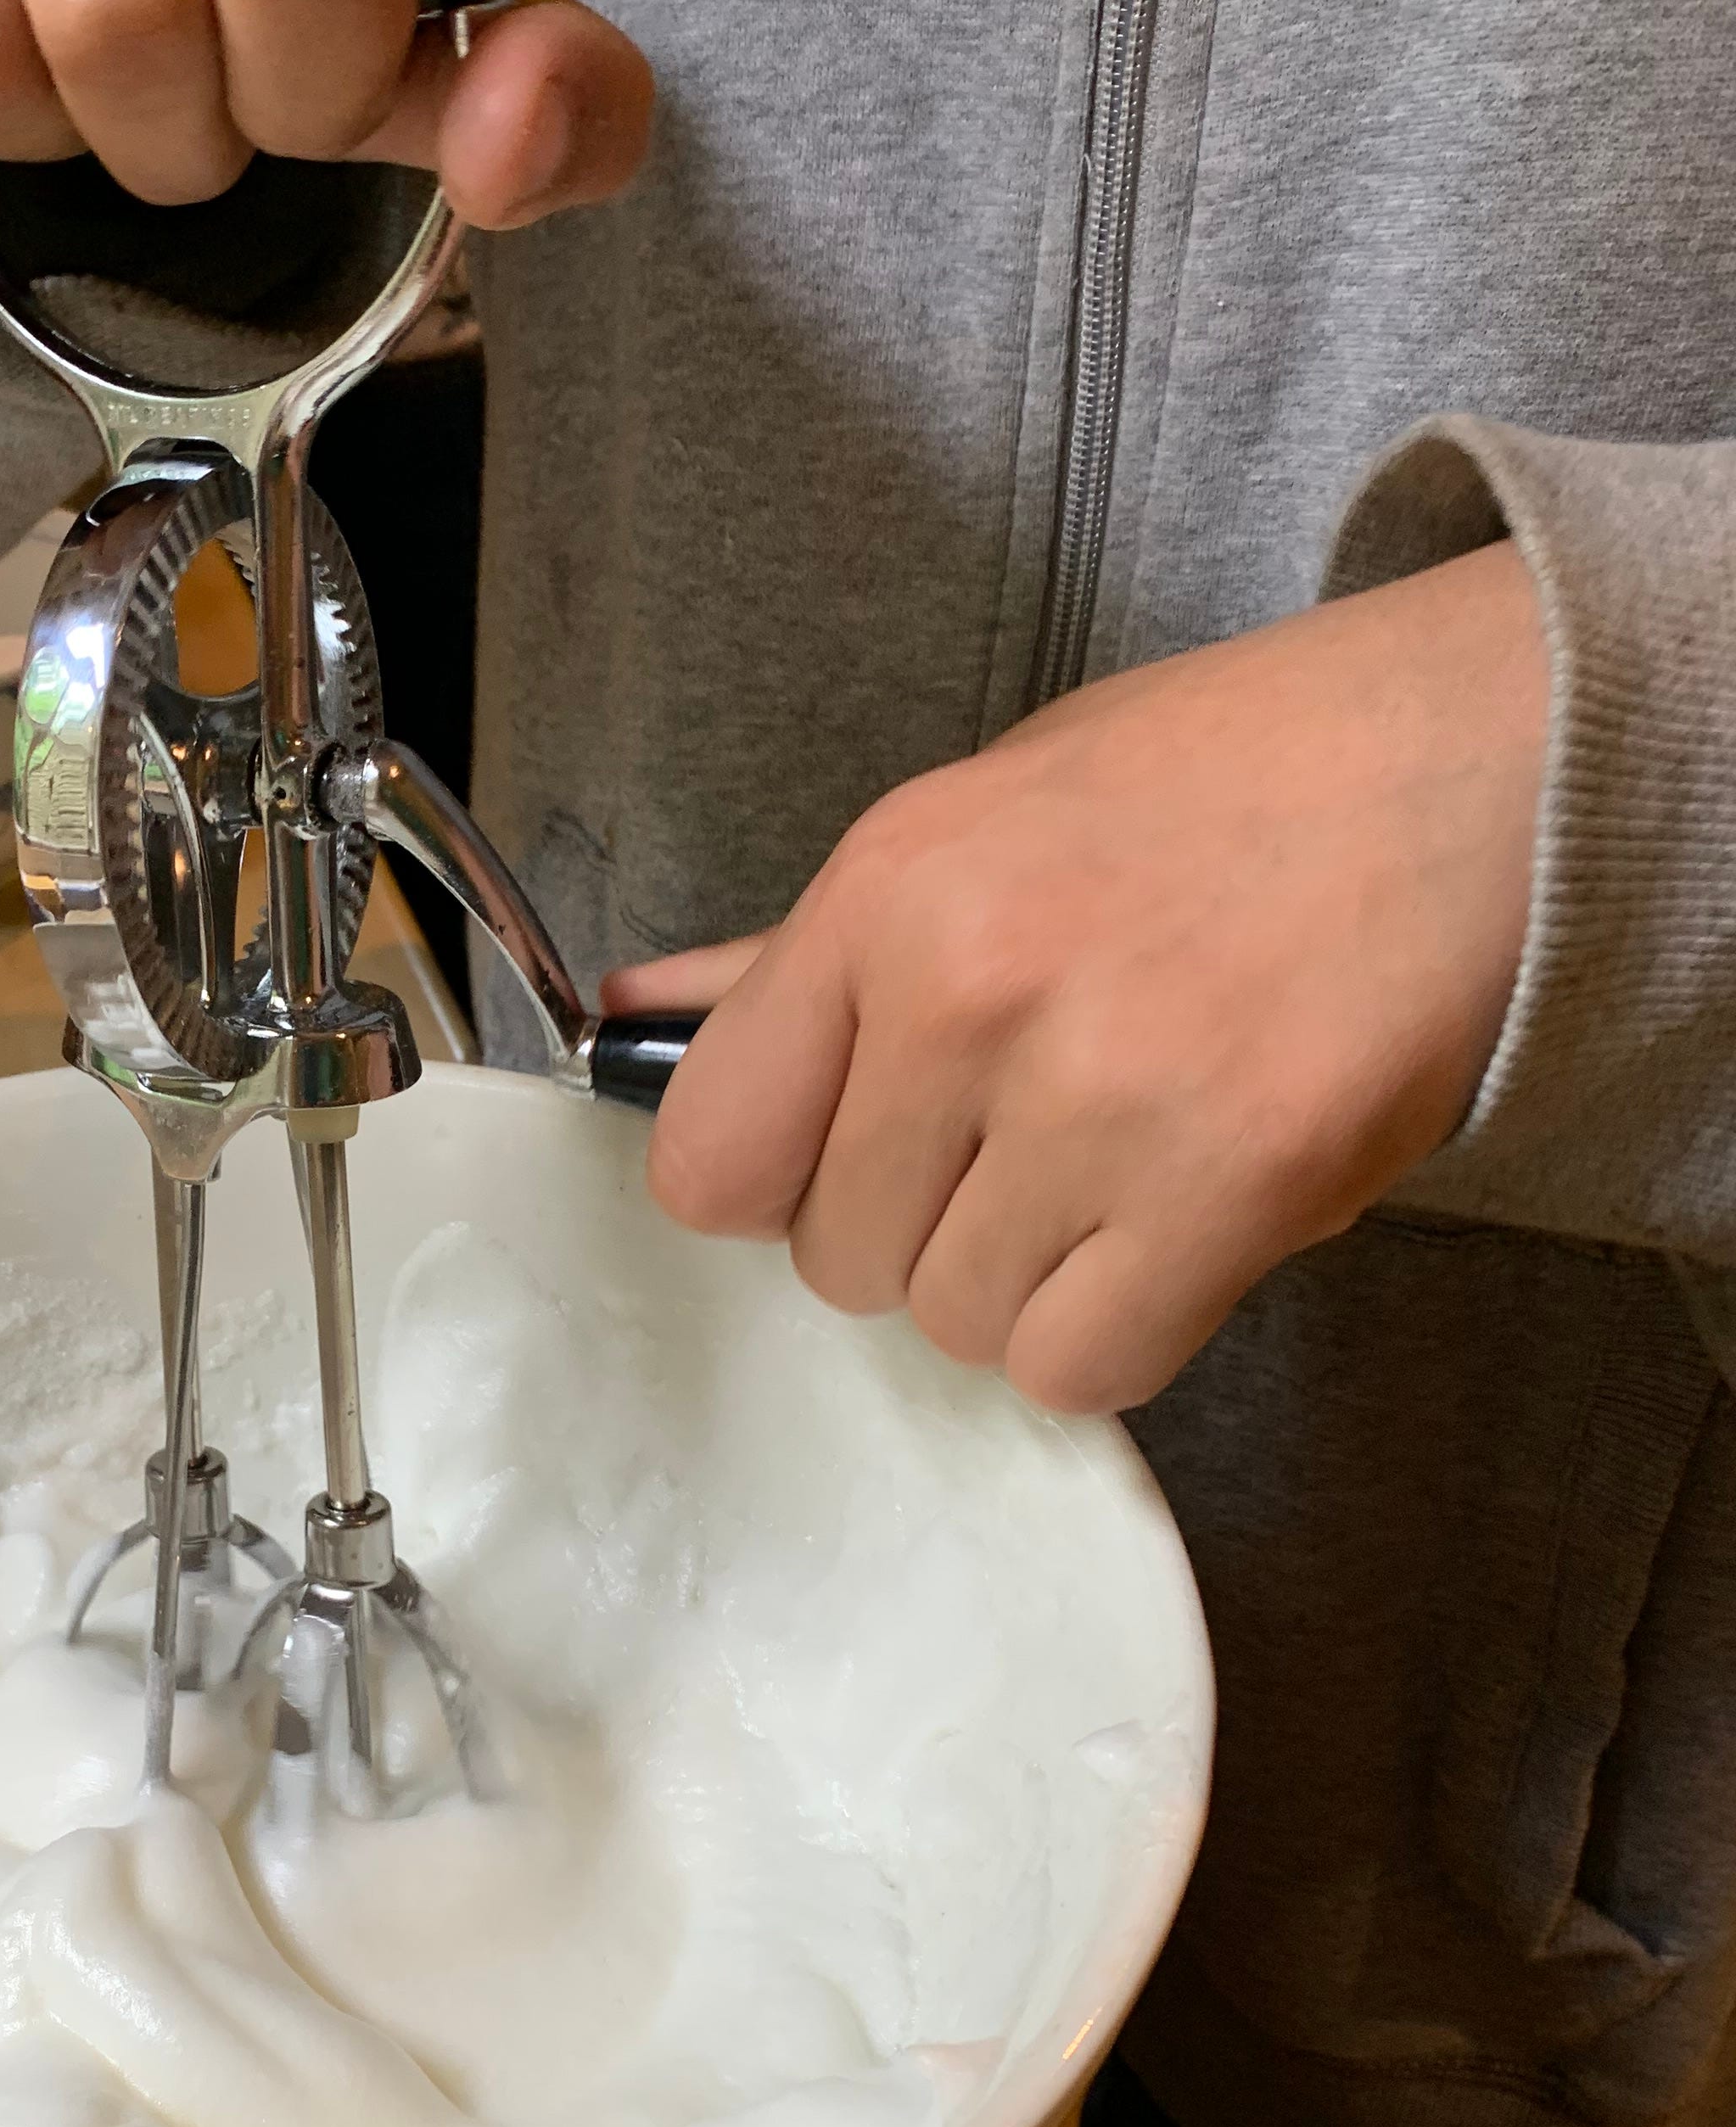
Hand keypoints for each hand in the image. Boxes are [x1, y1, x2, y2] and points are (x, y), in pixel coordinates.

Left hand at [604, 547, 1549, 1415]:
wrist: (1484, 759)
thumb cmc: (1233, 781)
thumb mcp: (985, 814)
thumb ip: (806, 953)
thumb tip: (641, 1016)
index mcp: (887, 892)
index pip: (711, 1154)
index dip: (775, 1184)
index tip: (846, 1156)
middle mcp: (969, 994)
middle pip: (840, 1259)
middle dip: (923, 1225)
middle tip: (1036, 1135)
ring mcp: (1097, 1097)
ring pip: (958, 1322)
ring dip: (1030, 1278)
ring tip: (1127, 1157)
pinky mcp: (1230, 1185)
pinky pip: (1081, 1366)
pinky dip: (1118, 1329)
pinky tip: (1176, 1229)